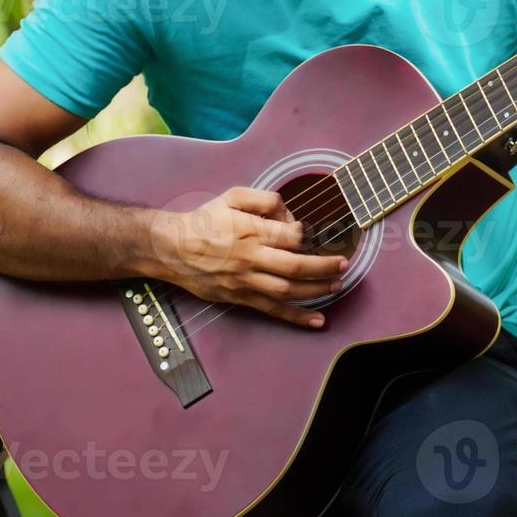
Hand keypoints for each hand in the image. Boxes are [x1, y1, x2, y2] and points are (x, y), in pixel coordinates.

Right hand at [148, 187, 347, 328]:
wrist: (173, 248)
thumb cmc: (205, 220)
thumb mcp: (233, 196)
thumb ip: (264, 198)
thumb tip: (289, 212)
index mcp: (251, 231)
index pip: (291, 236)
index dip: (307, 234)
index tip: (310, 233)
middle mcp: (251, 258)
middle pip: (296, 266)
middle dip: (325, 266)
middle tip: (343, 264)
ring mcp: (246, 281)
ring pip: (289, 290)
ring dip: (317, 290)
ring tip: (337, 285)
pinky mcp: (241, 297)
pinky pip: (273, 309)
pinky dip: (297, 317)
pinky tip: (317, 320)